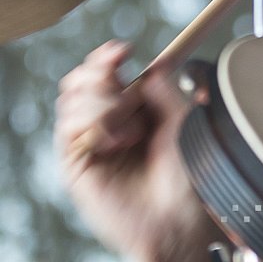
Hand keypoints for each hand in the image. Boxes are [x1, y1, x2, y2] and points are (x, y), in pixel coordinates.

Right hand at [55, 41, 223, 261]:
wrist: (182, 215)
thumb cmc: (189, 172)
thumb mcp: (183, 119)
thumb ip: (164, 89)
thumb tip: (151, 64)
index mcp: (132, 109)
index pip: (104, 72)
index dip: (107, 57)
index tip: (123, 51)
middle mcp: (106, 123)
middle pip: (79, 80)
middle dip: (99, 74)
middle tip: (124, 87)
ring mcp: (89, 143)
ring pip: (72, 98)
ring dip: (105, 104)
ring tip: (135, 131)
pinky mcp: (76, 163)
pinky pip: (69, 126)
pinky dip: (96, 124)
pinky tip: (120, 142)